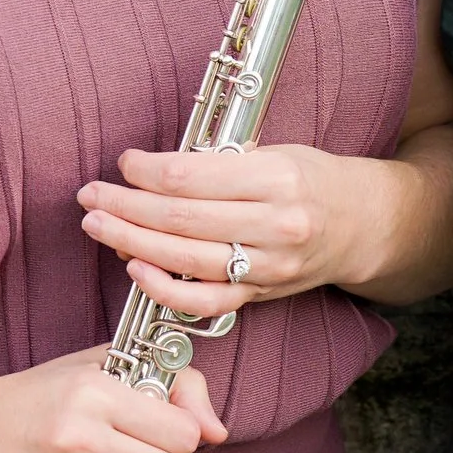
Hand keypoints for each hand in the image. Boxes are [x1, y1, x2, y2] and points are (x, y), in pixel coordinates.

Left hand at [78, 142, 415, 311]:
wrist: (361, 225)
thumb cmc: (310, 180)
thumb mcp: (276, 152)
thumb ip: (221, 161)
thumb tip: (154, 168)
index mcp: (278, 178)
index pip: (194, 176)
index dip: (147, 171)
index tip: (124, 162)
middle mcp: (276, 224)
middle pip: (181, 219)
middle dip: (126, 206)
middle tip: (91, 195)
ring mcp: (269, 265)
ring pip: (186, 260)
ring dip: (131, 242)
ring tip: (99, 225)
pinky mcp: (262, 295)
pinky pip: (205, 300)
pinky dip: (165, 289)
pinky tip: (135, 269)